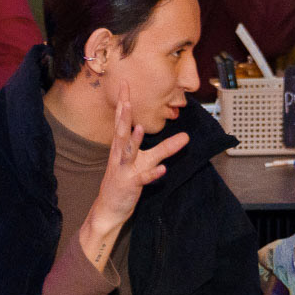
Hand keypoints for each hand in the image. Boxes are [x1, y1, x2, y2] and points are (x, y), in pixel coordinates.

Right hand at [82, 83, 188, 266]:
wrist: (109, 209)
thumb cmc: (126, 181)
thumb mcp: (144, 162)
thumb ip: (163, 149)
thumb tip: (185, 136)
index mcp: (121, 148)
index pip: (122, 122)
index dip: (123, 104)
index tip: (125, 85)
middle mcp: (120, 157)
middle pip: (121, 133)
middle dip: (123, 116)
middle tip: (126, 100)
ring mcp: (124, 171)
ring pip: (129, 154)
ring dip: (133, 141)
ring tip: (139, 127)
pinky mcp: (130, 185)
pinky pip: (142, 179)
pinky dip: (152, 174)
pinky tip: (162, 170)